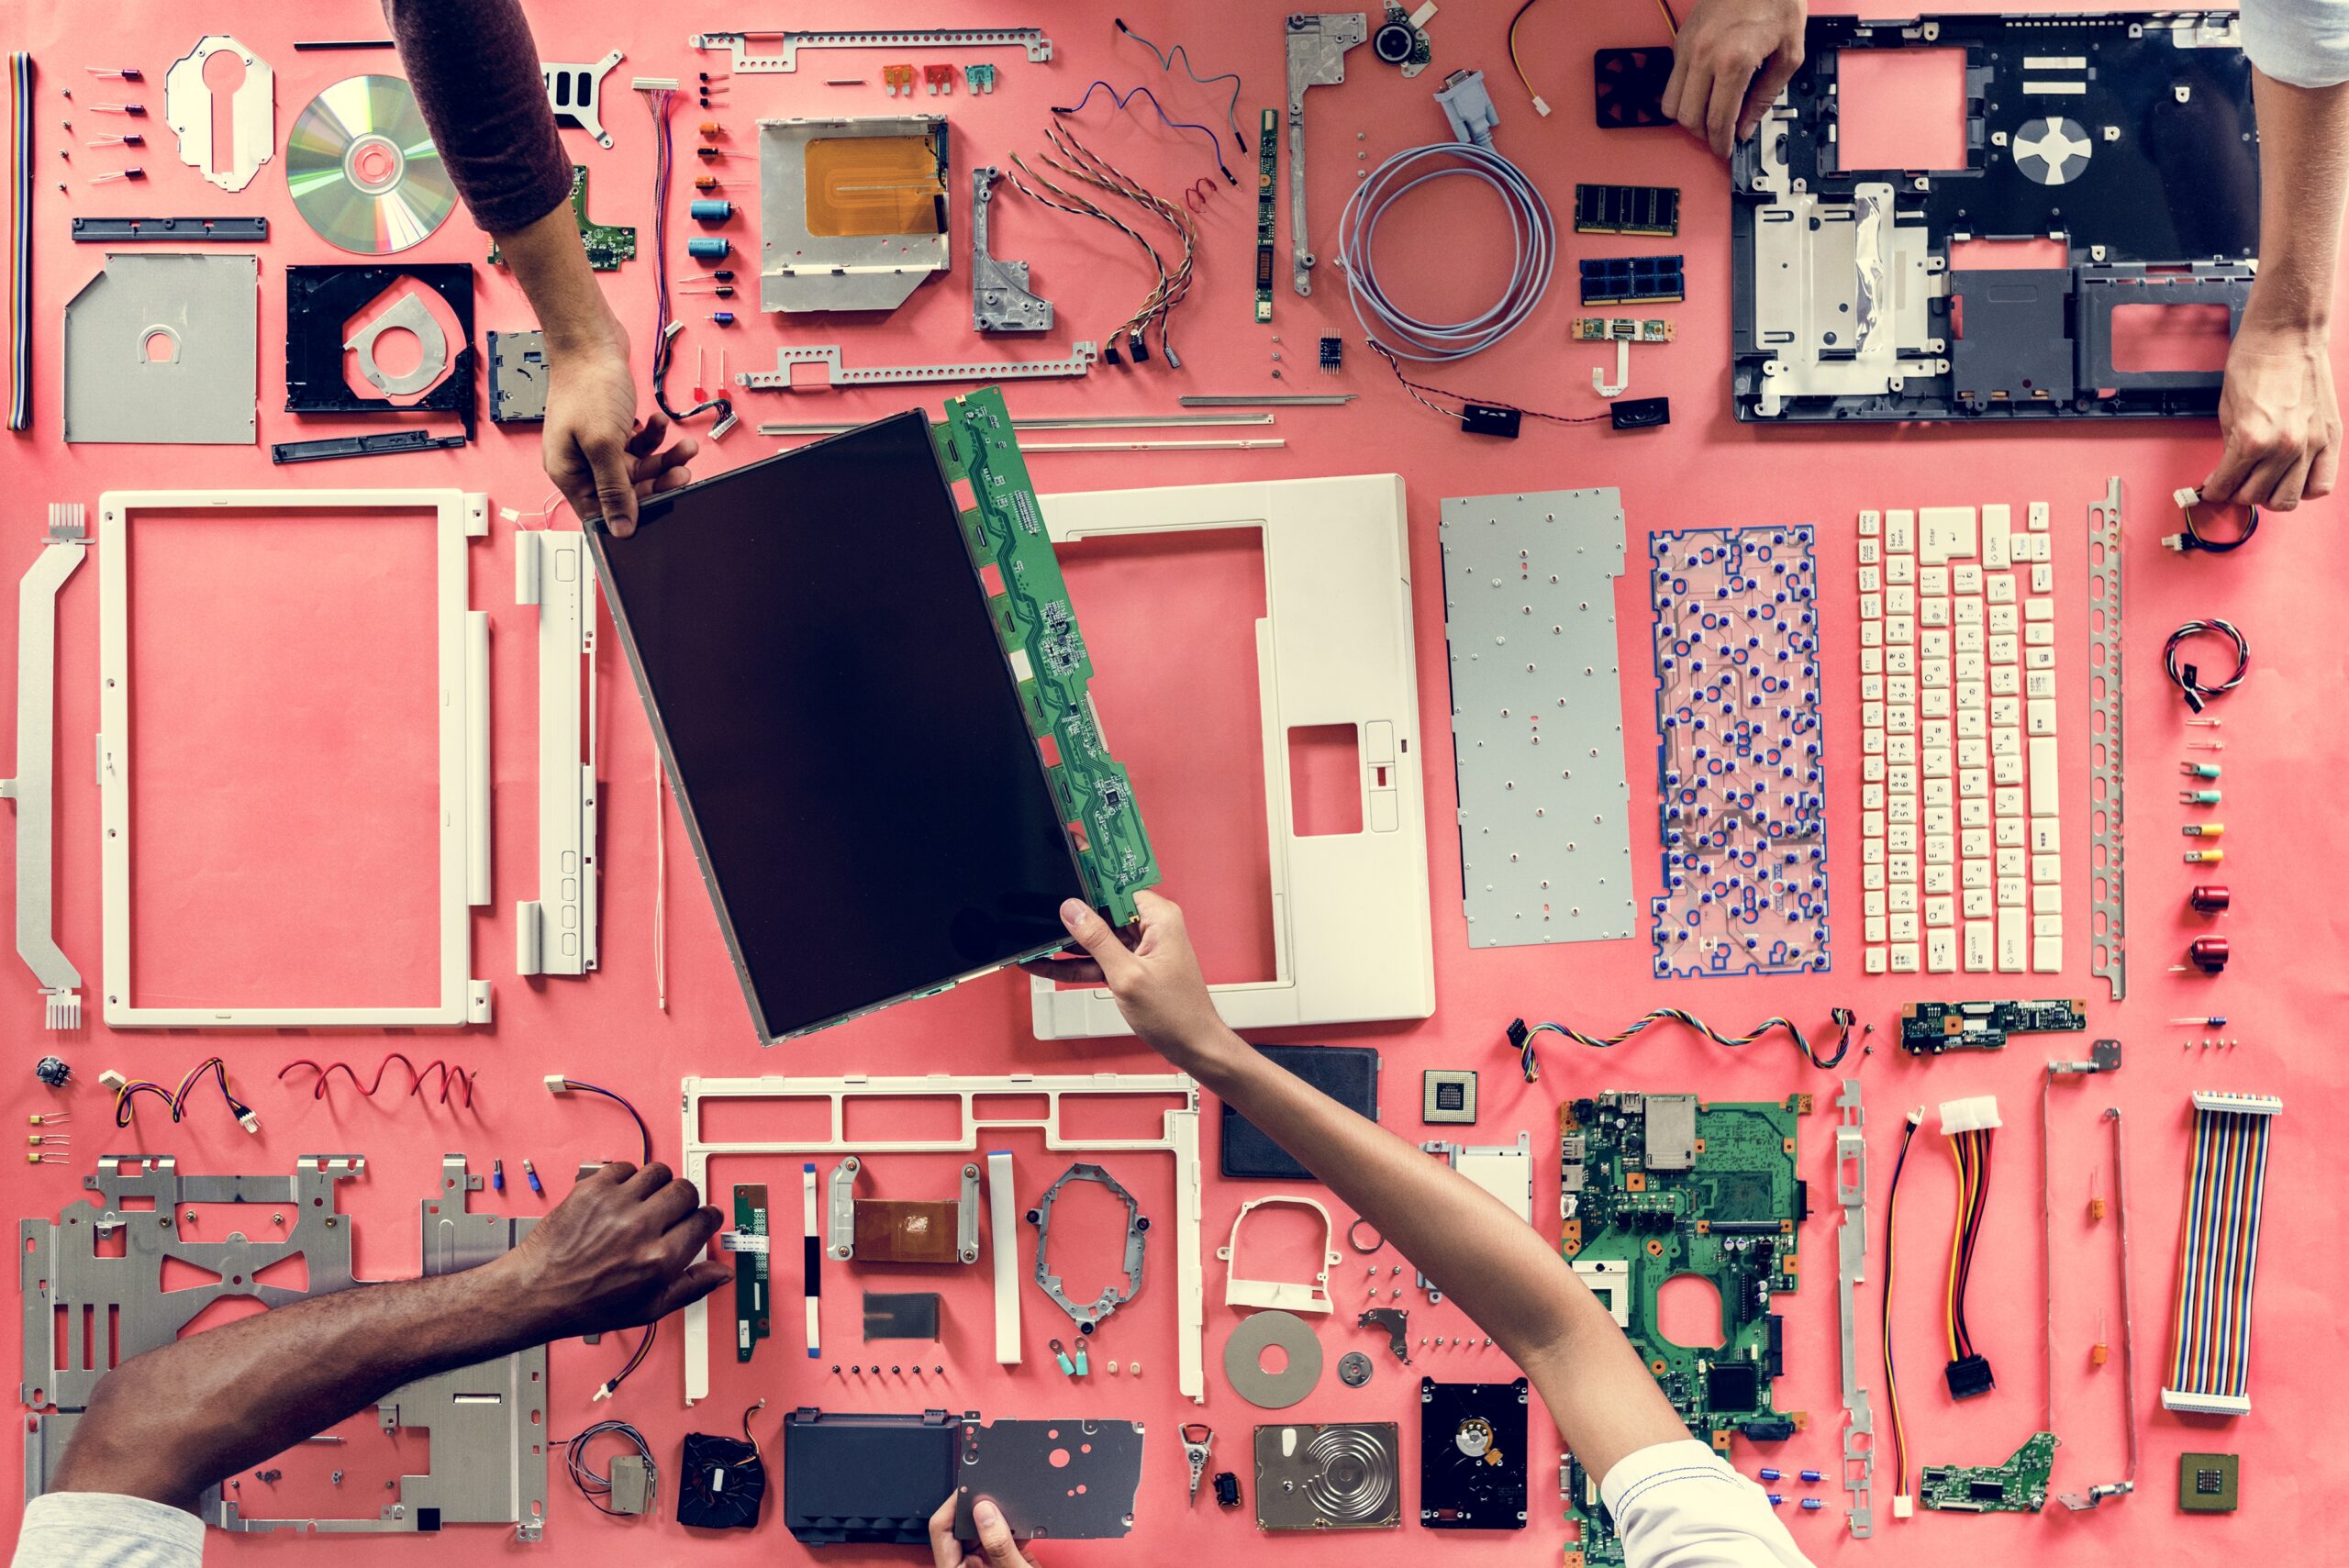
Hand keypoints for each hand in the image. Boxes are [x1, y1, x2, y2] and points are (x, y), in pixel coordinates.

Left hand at [492, 1161, 726, 1339]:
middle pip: (685, 1191)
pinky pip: (626, 1167)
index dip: (707, 1218)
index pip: (703, 1220)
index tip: (702, 1218)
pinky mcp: (591, 1189)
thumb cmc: (586, 1305)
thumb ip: (690, 1287)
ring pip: (659, 1172)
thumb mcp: (647, 1310)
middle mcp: (639, 1227)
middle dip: (686, 1200)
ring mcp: (615, 1204)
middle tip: (673, 1211)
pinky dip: (628, 1179)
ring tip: (647, 1201)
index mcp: (658, 1259)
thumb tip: (721, 1272)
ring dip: (658, 1185)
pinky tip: (621, 1198)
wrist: (536, 1292)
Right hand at [544, 323, 697, 536]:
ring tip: (684, 447)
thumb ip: (614, 488)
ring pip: (638, 467)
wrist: (591, 342)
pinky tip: (658, 422)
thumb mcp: (603, 444)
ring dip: (664, 458)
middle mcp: (581, 463)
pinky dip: (653, 437)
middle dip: (657, 481)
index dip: (630, 515)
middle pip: (625, 491)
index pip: (600, 512)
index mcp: (568, 473)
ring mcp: (597, 446)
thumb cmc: (586, 385)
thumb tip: (620, 527)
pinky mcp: (613, 429)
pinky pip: (639, 445)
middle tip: (682, 473)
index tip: (659, 510)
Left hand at [930, 1495, 1040, 1567]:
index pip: (941, 1529)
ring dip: (1001, 1516)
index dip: (953, 1505)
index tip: (971, 1487)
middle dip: (980, 1508)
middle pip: (964, 1526)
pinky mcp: (1006, 1563)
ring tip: (1012, 1504)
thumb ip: (998, 1546)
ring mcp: (987, 1565)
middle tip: (995, 1491)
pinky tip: (1026, 1521)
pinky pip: (1006, 1538)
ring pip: (986, 1529)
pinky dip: (1017, 1527)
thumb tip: (985, 1512)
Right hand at [1019, 890, 1231, 1065]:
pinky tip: (1047, 964)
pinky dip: (1075, 963)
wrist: (1191, 1045)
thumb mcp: (1127, 976)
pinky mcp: (1131, 964)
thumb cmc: (1177, 1014)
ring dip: (1068, 944)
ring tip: (1034, 944)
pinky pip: (1097, 957)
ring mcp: (1140, 947)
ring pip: (1096, 935)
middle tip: (1037, 915)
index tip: (1063, 866)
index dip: (1089, 878)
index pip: (1117, 885)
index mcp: (1159, 918)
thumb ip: (1097, 940)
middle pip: (1102, 909)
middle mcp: (1151, 927)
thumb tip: (1073, 910)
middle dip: (1072, 916)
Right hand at [1660, 0, 1806, 156]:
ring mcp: (1687, 46)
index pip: (1717, 120)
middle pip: (1687, 117)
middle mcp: (1703, 55)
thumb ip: (1766, 95)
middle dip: (1702, 134)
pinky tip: (1704, 89)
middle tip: (1717, 136)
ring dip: (1687, 116)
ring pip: (1670, 102)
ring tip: (1706, 116)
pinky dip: (1684, 92)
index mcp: (1733, 61)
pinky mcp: (1680, 38)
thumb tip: (1748, 125)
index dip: (1721, 143)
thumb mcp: (1789, 53)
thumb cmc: (1777, 0)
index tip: (1725, 151)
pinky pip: (1672, 79)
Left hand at [2203, 314, 2340, 508]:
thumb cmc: (2253, 366)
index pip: (2226, 485)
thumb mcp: (2227, 413)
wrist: (2286, 338)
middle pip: (2255, 497)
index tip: (2212, 489)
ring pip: (2287, 499)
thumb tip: (2226, 474)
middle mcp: (2283, 447)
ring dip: (2268, 496)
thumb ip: (2230, 449)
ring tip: (2260, 482)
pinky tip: (2290, 480)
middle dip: (2238, 493)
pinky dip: (2304, 490)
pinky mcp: (2330, 438)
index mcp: (2251, 440)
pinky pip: (2321, 485)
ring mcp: (2310, 445)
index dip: (2214, 491)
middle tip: (2233, 483)